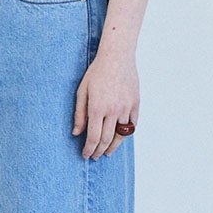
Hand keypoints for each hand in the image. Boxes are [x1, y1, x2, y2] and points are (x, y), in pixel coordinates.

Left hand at [74, 35, 138, 153]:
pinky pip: (132, 125)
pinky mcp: (136, 104)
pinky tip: (120, 137)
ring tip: (107, 152)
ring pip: (121, 136)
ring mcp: (126, 108)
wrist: (117, 56)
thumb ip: (79, 114)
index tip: (85, 155)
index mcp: (97, 107)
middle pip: (106, 140)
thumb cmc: (97, 72)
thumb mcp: (82, 90)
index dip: (89, 149)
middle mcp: (113, 110)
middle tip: (95, 157)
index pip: (93, 138)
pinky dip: (126, 134)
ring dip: (113, 147)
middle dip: (99, 151)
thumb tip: (76, 134)